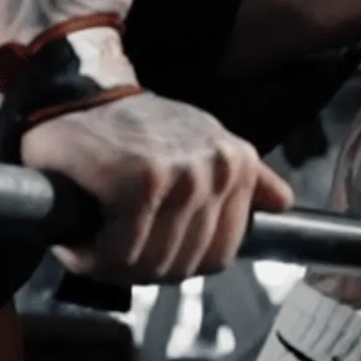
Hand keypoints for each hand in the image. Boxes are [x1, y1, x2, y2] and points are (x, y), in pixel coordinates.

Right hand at [18, 94, 294, 282]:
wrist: (78, 92)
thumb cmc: (133, 124)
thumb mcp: (201, 141)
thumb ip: (245, 177)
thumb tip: (282, 202)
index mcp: (239, 163)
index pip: (219, 255)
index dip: (176, 264)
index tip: (145, 250)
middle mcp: (219, 168)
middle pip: (184, 266)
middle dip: (141, 268)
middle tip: (109, 249)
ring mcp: (182, 174)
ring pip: (152, 264)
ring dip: (113, 266)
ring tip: (94, 242)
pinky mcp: (140, 181)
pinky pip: (120, 252)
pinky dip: (90, 256)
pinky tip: (79, 240)